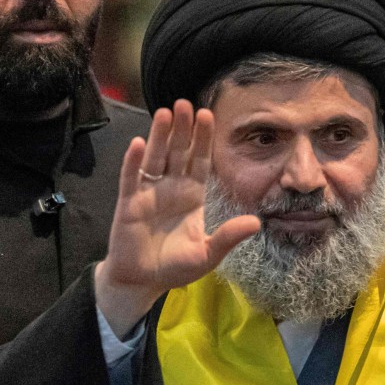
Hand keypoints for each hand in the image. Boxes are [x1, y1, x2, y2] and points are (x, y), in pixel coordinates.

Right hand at [95, 100, 260, 336]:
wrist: (142, 281)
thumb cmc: (174, 267)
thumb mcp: (206, 254)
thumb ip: (228, 237)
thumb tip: (256, 223)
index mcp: (192, 195)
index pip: (199, 161)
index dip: (203, 139)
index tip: (208, 115)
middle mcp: (171, 188)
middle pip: (177, 152)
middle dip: (182, 129)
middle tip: (185, 103)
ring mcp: (148, 193)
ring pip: (155, 158)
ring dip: (159, 136)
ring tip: (164, 113)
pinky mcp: (128, 203)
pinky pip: (131, 179)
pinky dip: (133, 162)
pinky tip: (138, 143)